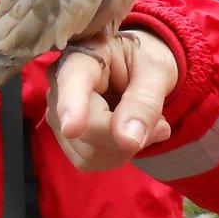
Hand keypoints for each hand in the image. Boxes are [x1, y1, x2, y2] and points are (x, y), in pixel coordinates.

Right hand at [46, 30, 176, 171]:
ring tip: (144, 124)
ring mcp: (58, 114)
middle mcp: (60, 86)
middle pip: (86, 130)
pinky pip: (90, 161)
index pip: (73, 82)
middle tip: (160, 124)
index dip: (72, 107)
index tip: (73, 128)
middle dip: (127, 135)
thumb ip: (145, 102)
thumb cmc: (145, 61)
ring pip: (88, 152)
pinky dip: (117, 154)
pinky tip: (128, 133)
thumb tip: (129, 139)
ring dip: (125, 148)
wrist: (137, 67)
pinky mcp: (64, 138)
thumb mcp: (157, 72)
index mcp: (83, 56)